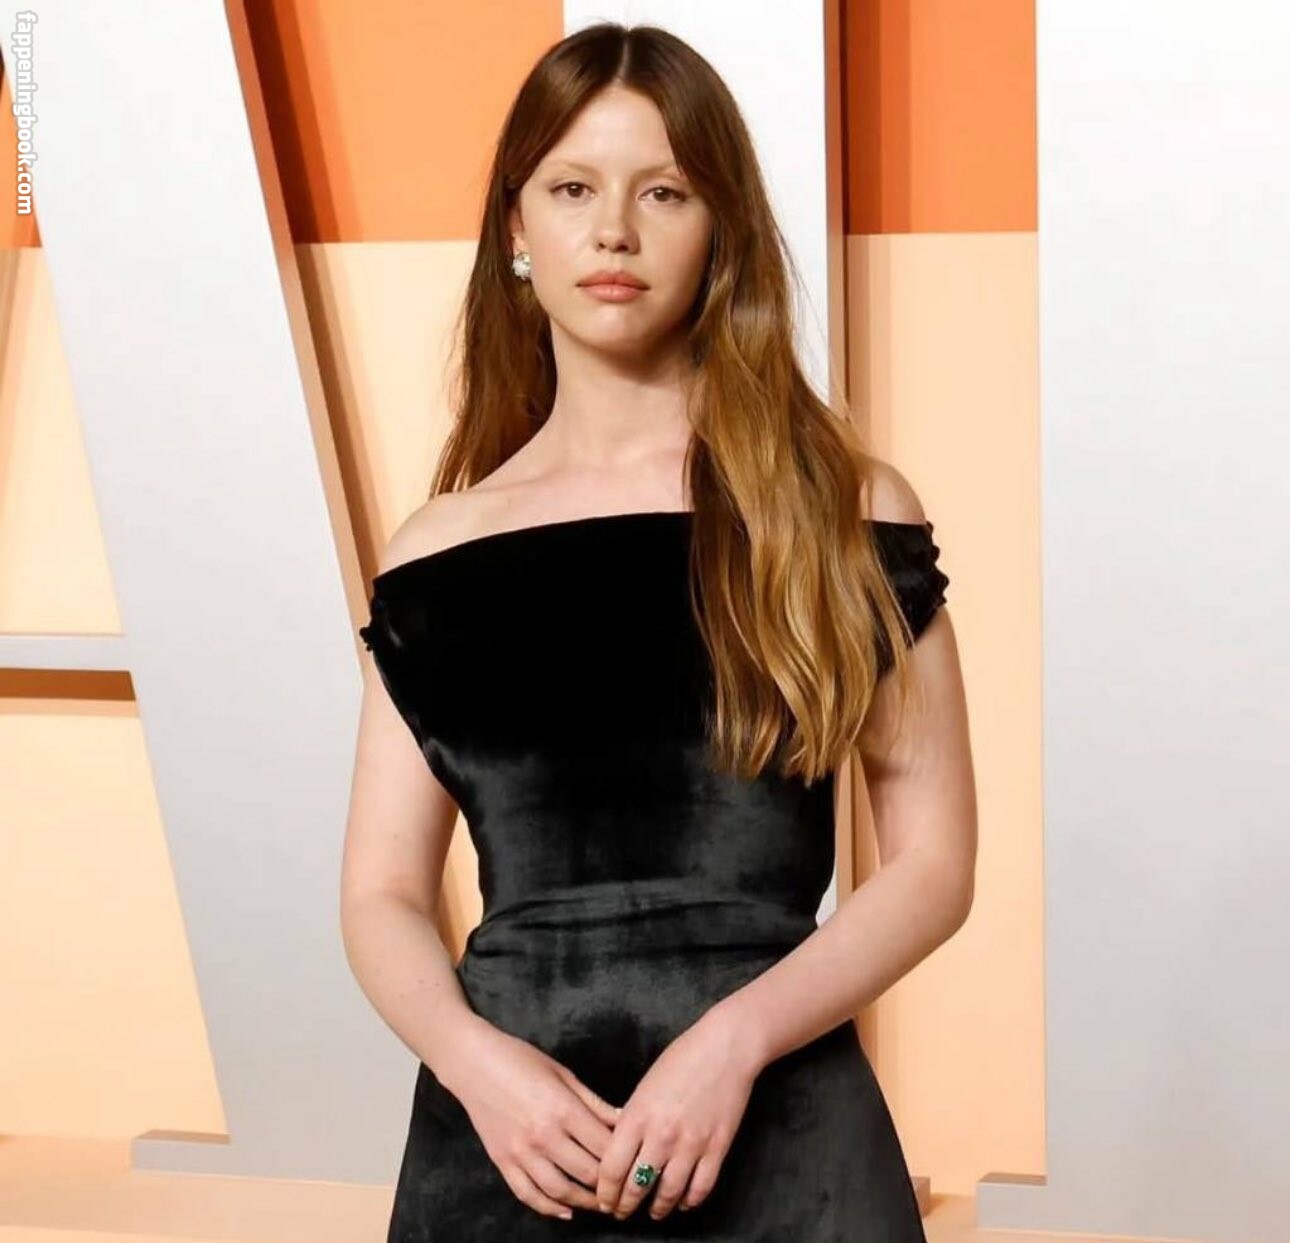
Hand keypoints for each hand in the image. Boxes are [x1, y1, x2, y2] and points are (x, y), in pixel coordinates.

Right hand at [444, 1020, 622, 1220]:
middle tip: (623, 1189)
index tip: (634, 1164)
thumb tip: (623, 1121)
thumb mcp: (564, 1074)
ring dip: (585, 1202)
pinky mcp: (503, 1162)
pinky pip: (528, 1194)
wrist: (474, 1063)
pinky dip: (549, 1208)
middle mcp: (544, 1135)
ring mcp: (521, 1152)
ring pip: (560, 1191)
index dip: (623, 1159)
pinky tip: (565, 1210)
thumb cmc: (520, 1060)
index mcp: (563, 1109)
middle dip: (610, 1186)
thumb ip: (594, 1102)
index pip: (604, 1146)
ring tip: (601, 1204)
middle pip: (587, 1173)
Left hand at [595, 1006, 762, 1221]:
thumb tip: (622, 1149)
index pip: (611, 1168)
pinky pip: (700, 1188)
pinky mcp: (717, 1148)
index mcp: (638, 1115)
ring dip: (657, 1209)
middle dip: (624, 1205)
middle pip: (635, 1186)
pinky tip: (682, 1203)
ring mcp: (691, 1144)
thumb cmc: (682, 1058)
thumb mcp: (646, 1085)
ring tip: (652, 1213)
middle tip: (620, 1212)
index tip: (603, 1198)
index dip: (604, 1191)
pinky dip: (689, 1201)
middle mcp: (662, 1135)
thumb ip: (632, 1118)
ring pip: (668, 1194)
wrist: (725, 1047)